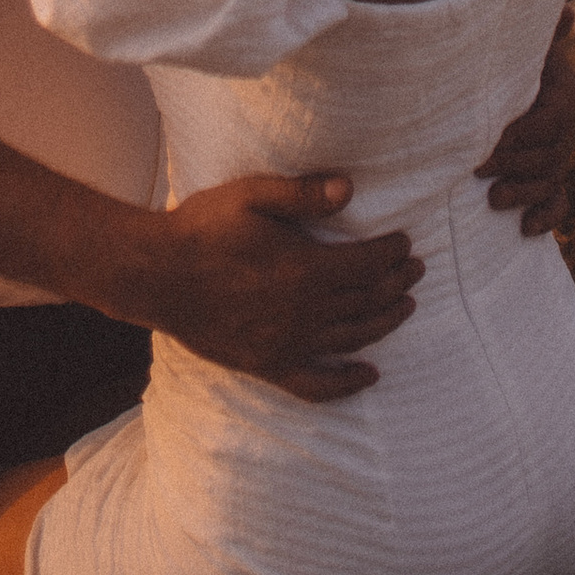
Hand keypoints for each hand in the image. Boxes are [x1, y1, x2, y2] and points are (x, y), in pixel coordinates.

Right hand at [146, 172, 418, 402]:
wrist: (158, 275)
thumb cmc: (203, 228)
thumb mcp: (251, 196)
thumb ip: (302, 194)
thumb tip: (350, 189)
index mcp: (306, 270)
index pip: (366, 265)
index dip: (392, 254)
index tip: (406, 243)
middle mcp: (305, 313)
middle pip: (366, 301)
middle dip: (397, 284)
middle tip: (416, 271)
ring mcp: (289, 344)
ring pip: (353, 338)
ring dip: (385, 322)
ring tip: (406, 307)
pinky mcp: (270, 365)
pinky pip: (319, 385)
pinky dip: (348, 383)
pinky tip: (370, 375)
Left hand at [477, 8, 574, 236]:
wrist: (508, 77)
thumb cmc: (510, 56)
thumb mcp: (524, 44)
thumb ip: (544, 31)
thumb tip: (572, 10)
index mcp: (563, 96)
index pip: (551, 122)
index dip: (523, 132)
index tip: (493, 136)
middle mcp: (567, 129)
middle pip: (548, 156)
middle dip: (513, 164)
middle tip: (476, 167)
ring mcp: (559, 156)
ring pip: (550, 181)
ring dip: (524, 193)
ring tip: (493, 199)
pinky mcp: (550, 178)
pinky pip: (558, 203)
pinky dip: (546, 217)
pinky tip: (525, 229)